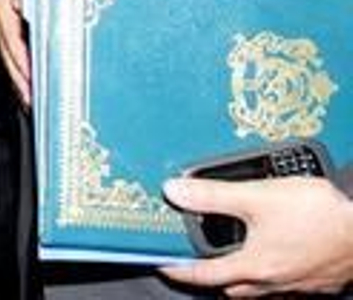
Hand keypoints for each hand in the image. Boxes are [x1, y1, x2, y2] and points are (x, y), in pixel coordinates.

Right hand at [0, 0, 30, 106]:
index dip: (22, 61)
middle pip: (8, 54)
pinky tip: (25, 79)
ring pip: (8, 56)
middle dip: (20, 79)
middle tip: (32, 101)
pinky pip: (10, 50)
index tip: (32, 80)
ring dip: (18, 78)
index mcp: (1, 6)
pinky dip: (17, 67)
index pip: (12, 40)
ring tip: (29, 99)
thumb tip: (23, 5)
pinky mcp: (4, 26)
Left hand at [160, 175, 352, 295]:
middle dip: (212, 277)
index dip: (177, 269)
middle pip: (232, 288)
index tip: (162, 265)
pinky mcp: (320, 282)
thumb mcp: (258, 196)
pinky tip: (277, 258)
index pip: (203, 275)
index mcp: (254, 267)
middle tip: (196, 262)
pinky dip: (272, 275)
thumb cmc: (320, 215)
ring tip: (233, 259)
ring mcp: (299, 285)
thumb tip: (174, 191)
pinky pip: (286, 285)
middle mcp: (274, 283)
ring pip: (259, 290)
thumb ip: (213, 195)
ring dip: (242, 278)